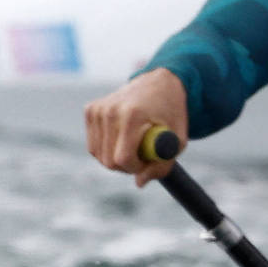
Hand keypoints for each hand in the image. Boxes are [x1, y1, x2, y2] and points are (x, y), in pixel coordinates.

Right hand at [83, 67, 187, 186]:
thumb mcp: (177, 141)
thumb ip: (161, 165)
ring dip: (116, 158)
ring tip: (133, 145)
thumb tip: (139, 183)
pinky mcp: (90, 110)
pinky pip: (94, 145)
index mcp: (132, 114)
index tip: (147, 163)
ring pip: (98, 155)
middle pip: (108, 160)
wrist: (159, 83)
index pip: (123, 158)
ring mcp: (97, 109)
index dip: (136, 168)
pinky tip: (121, 136)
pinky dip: (107, 147)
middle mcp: (110, 110)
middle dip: (126, 166)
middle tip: (142, 157)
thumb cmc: (171, 114)